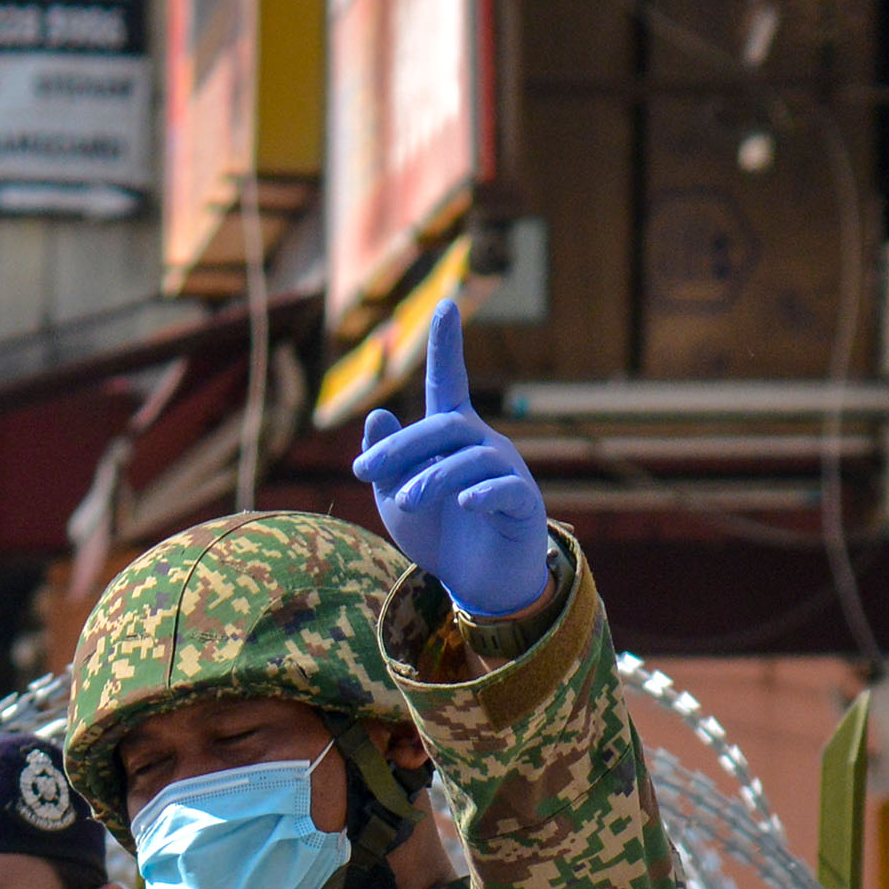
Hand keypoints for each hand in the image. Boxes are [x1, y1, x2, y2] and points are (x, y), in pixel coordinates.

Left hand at [352, 303, 551, 624]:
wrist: (477, 584)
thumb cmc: (437, 534)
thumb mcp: (397, 499)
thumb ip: (386, 463)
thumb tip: (377, 417)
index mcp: (452, 437)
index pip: (447, 383)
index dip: (446, 346)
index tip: (446, 304)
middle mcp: (482, 444)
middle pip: (443, 428)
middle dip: (401, 447)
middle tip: (364, 470)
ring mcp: (507, 472)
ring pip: (468, 459)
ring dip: (431, 478)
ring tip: (405, 502)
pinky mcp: (524, 504)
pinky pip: (504, 489)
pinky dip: (482, 493)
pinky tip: (464, 504)